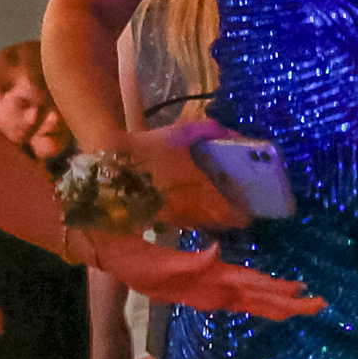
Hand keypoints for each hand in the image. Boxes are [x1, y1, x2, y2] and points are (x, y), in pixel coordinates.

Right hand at [91, 233, 320, 324]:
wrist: (106, 255)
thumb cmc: (129, 257)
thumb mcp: (156, 262)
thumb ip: (187, 261)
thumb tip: (217, 252)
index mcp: (204, 281)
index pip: (250, 287)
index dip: (278, 290)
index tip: (306, 292)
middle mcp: (208, 290)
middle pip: (255, 299)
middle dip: (287, 303)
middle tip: (321, 304)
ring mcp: (203, 291)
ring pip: (247, 299)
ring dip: (274, 302)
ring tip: (301, 304)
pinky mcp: (196, 286)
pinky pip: (233, 296)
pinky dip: (252, 296)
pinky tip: (260, 295)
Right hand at [125, 118, 248, 233]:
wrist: (111, 166)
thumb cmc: (150, 149)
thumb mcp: (183, 132)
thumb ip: (213, 132)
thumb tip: (237, 135)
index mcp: (203, 192)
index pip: (233, 215)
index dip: (242, 214)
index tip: (246, 208)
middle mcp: (192, 211)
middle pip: (218, 224)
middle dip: (227, 219)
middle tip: (230, 208)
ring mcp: (174, 219)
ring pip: (200, 226)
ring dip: (208, 221)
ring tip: (209, 208)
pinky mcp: (157, 220)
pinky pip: (181, 225)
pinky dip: (188, 219)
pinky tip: (184, 208)